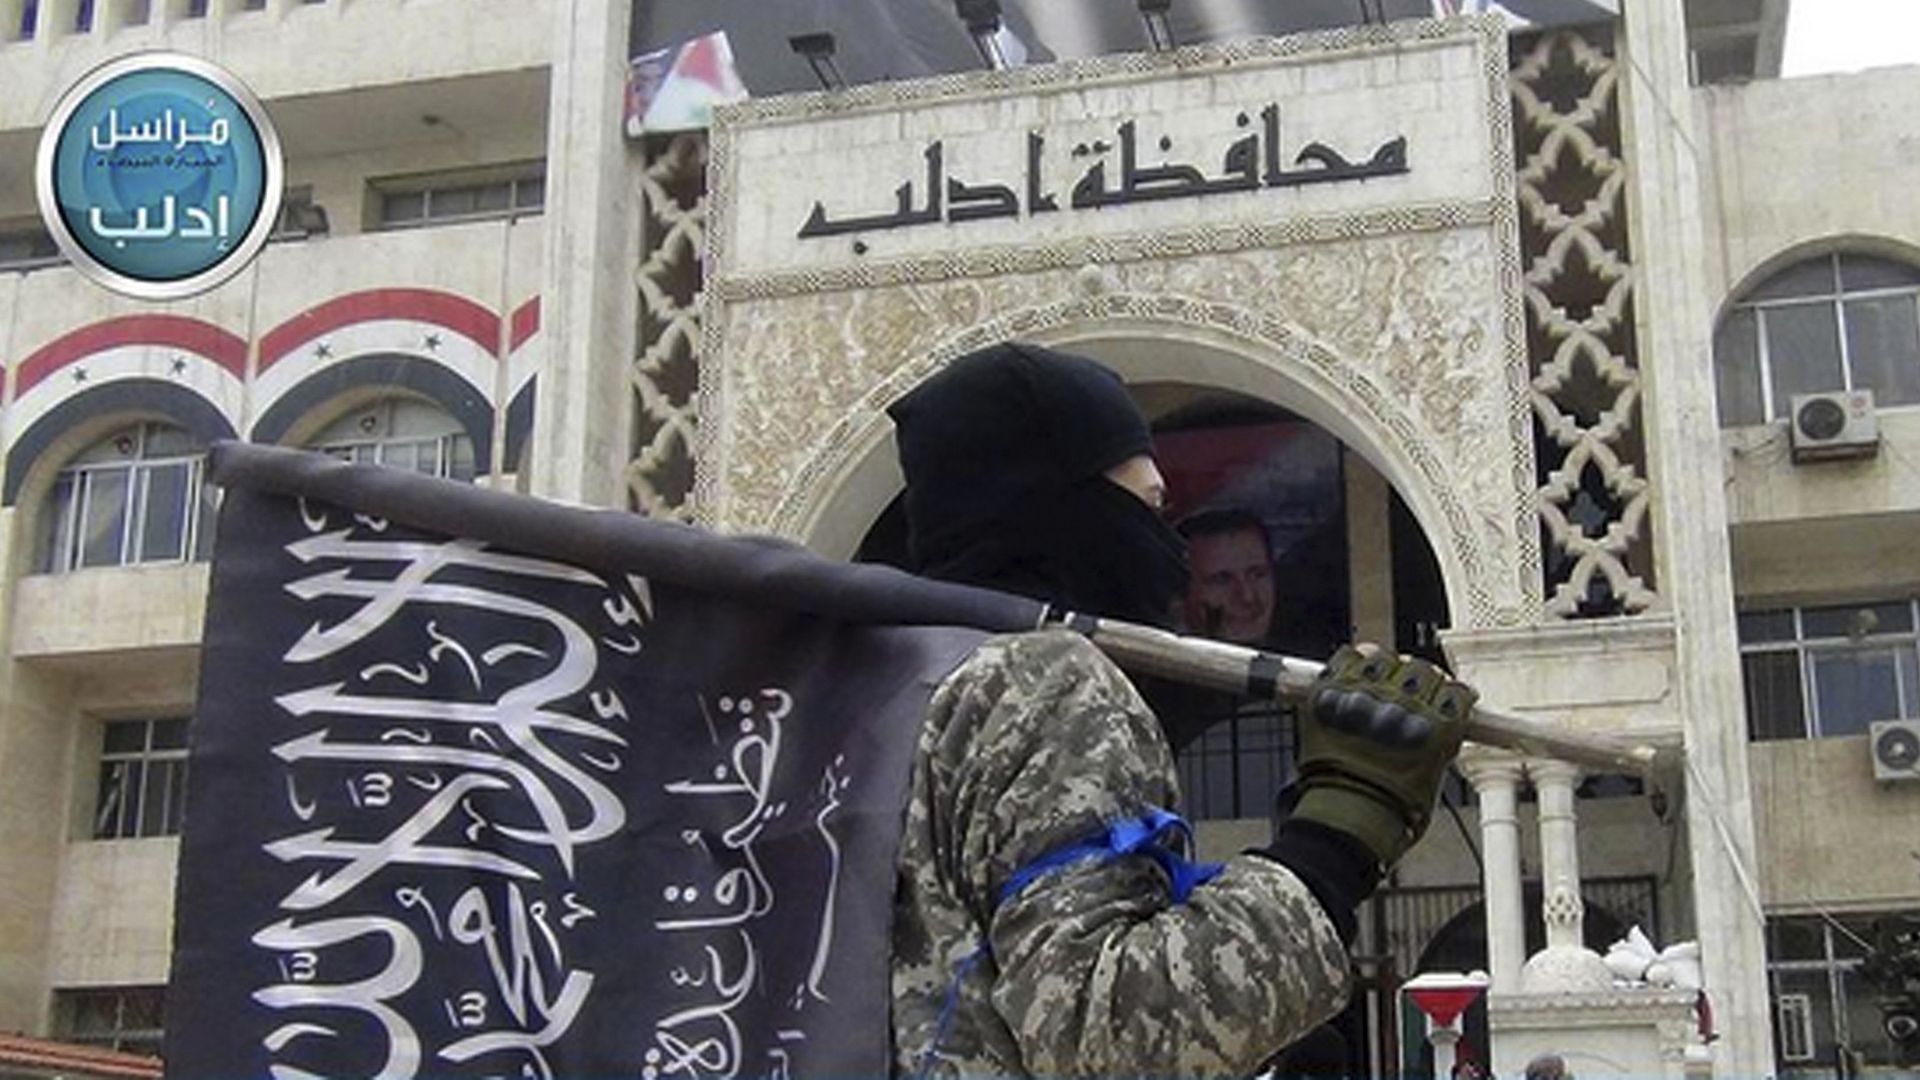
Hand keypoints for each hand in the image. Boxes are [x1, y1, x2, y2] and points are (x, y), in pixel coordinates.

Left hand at [1290, 643, 1474, 867]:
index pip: (1455, 691)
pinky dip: (1348, 662)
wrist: (1347, 820)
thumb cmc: (1391, 810)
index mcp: (1438, 725)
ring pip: (1382, 657)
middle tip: (1409, 692)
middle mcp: (1405, 705)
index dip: (1450, 694)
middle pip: (1420, 670)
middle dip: (1418, 680)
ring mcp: (1365, 696)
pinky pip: (1344, 657)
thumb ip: (1436, 739)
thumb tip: (1435, 720)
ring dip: (1383, 666)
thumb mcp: (1434, 775)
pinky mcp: (1330, 694)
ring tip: (1377, 681)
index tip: (1444, 697)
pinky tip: (1351, 673)